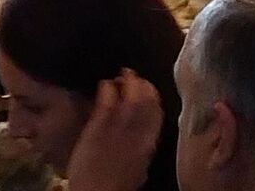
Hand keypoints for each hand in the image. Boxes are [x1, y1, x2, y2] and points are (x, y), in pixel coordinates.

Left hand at [65, 70, 162, 190]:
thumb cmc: (115, 184)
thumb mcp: (138, 167)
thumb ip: (142, 147)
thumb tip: (144, 135)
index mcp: (148, 147)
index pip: (157, 118)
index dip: (155, 100)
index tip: (151, 89)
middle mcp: (136, 136)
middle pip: (145, 105)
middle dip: (144, 87)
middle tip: (138, 77)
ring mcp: (117, 130)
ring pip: (129, 101)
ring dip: (128, 84)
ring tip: (125, 74)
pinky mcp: (97, 128)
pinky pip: (106, 104)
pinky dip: (107, 90)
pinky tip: (106, 83)